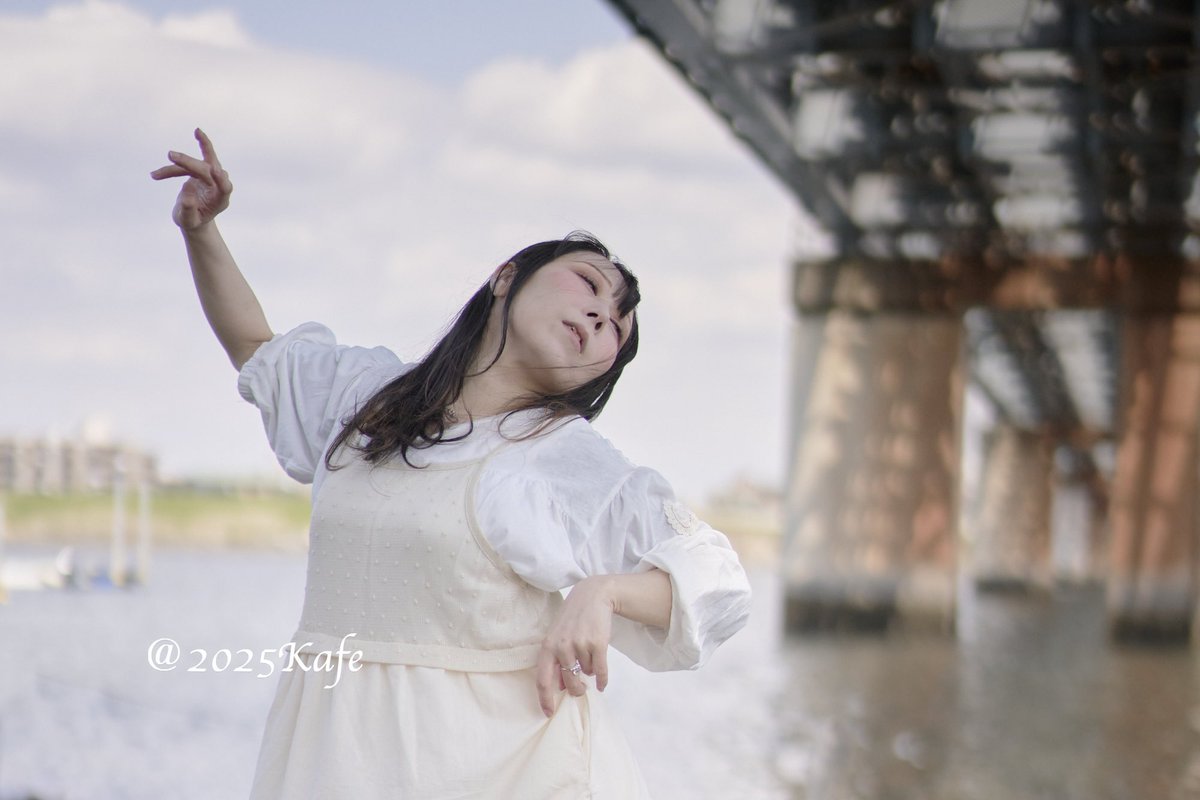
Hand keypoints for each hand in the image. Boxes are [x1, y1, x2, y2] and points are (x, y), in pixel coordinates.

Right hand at [150, 128, 232, 229]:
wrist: (192, 217)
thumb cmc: (192, 221)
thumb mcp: (189, 221)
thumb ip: (189, 210)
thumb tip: (187, 190)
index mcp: (220, 200)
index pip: (225, 188)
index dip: (221, 179)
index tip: (215, 170)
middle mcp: (218, 186)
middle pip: (208, 170)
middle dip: (190, 163)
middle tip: (171, 155)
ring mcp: (211, 177)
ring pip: (198, 164)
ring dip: (180, 161)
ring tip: (165, 158)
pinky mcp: (201, 172)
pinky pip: (188, 165)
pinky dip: (172, 169)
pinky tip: (155, 175)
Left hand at [534, 576, 614, 717]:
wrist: (593, 596)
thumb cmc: (573, 619)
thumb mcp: (557, 636)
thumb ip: (555, 660)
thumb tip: (558, 687)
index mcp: (548, 646)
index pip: (542, 679)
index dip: (545, 699)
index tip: (548, 713)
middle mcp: (562, 646)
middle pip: (569, 682)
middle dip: (576, 690)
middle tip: (581, 689)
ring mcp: (580, 645)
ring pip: (586, 673)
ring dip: (589, 671)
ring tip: (589, 655)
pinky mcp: (598, 644)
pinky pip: (600, 671)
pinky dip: (603, 679)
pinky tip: (602, 683)